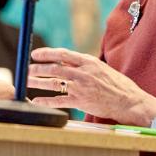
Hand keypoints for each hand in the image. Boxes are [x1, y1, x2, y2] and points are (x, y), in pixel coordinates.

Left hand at [28, 48, 155, 123]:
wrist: (129, 101)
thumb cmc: (117, 85)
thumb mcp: (102, 68)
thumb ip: (85, 65)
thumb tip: (68, 61)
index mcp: (89, 62)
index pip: (63, 54)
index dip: (47, 53)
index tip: (35, 54)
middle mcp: (83, 73)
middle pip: (54, 68)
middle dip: (38, 68)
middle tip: (26, 69)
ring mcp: (81, 87)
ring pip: (54, 83)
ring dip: (38, 82)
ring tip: (26, 82)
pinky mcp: (81, 102)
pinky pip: (59, 100)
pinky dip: (45, 101)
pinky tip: (36, 101)